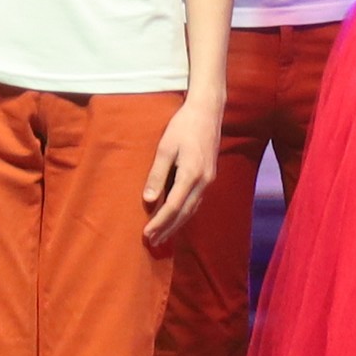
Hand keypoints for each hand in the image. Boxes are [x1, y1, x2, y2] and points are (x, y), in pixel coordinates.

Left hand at [139, 98, 217, 246]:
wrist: (207, 112)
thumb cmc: (183, 127)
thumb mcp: (165, 148)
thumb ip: (157, 174)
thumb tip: (148, 200)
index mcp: (192, 174)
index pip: (173, 206)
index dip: (159, 222)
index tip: (147, 233)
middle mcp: (204, 181)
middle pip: (184, 213)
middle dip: (168, 229)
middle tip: (153, 242)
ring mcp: (209, 180)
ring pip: (192, 209)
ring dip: (177, 224)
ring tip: (162, 236)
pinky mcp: (209, 177)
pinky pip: (196, 201)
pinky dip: (185, 213)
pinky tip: (176, 218)